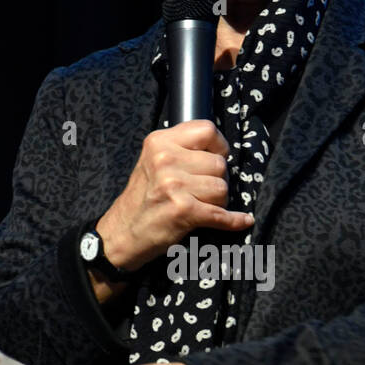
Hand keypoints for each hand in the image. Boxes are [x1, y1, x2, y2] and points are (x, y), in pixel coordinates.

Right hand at [100, 119, 254, 270]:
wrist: (120, 234)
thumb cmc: (142, 198)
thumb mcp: (152, 161)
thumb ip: (180, 149)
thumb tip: (220, 149)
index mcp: (159, 142)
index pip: (207, 130)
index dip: (218, 146)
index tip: (214, 158)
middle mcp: (165, 160)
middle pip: (219, 164)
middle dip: (215, 180)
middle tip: (198, 191)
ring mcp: (174, 185)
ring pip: (222, 188)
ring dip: (217, 201)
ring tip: (197, 205)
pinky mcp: (183, 211)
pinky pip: (222, 215)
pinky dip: (235, 220)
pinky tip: (243, 220)